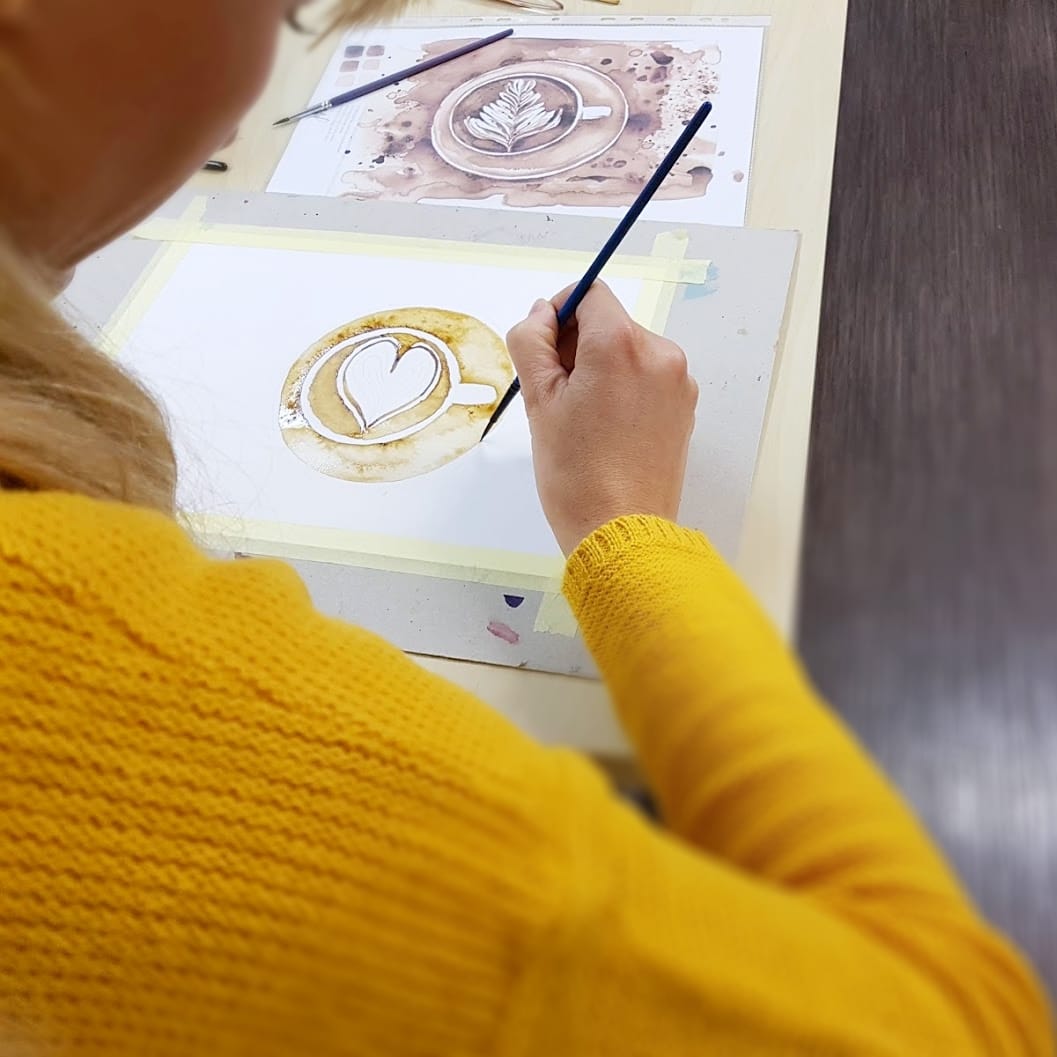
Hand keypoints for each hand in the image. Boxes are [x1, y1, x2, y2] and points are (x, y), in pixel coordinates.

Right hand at [506, 283, 697, 556]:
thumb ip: (533, 342)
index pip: (589, 295)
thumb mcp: (538, 401)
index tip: (546, 349)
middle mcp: (659, 354)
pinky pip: (648, 379)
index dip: (560, 314)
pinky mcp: (685, 407)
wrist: (620, 532)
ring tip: (584, 419)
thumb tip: (541, 314)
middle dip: (579, 348)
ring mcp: (678, 382)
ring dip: (602, 370)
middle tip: (559, 397)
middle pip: (610, 324)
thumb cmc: (576, 474)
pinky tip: (608, 429)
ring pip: (629, 352)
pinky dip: (625, 390)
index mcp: (620, 344)